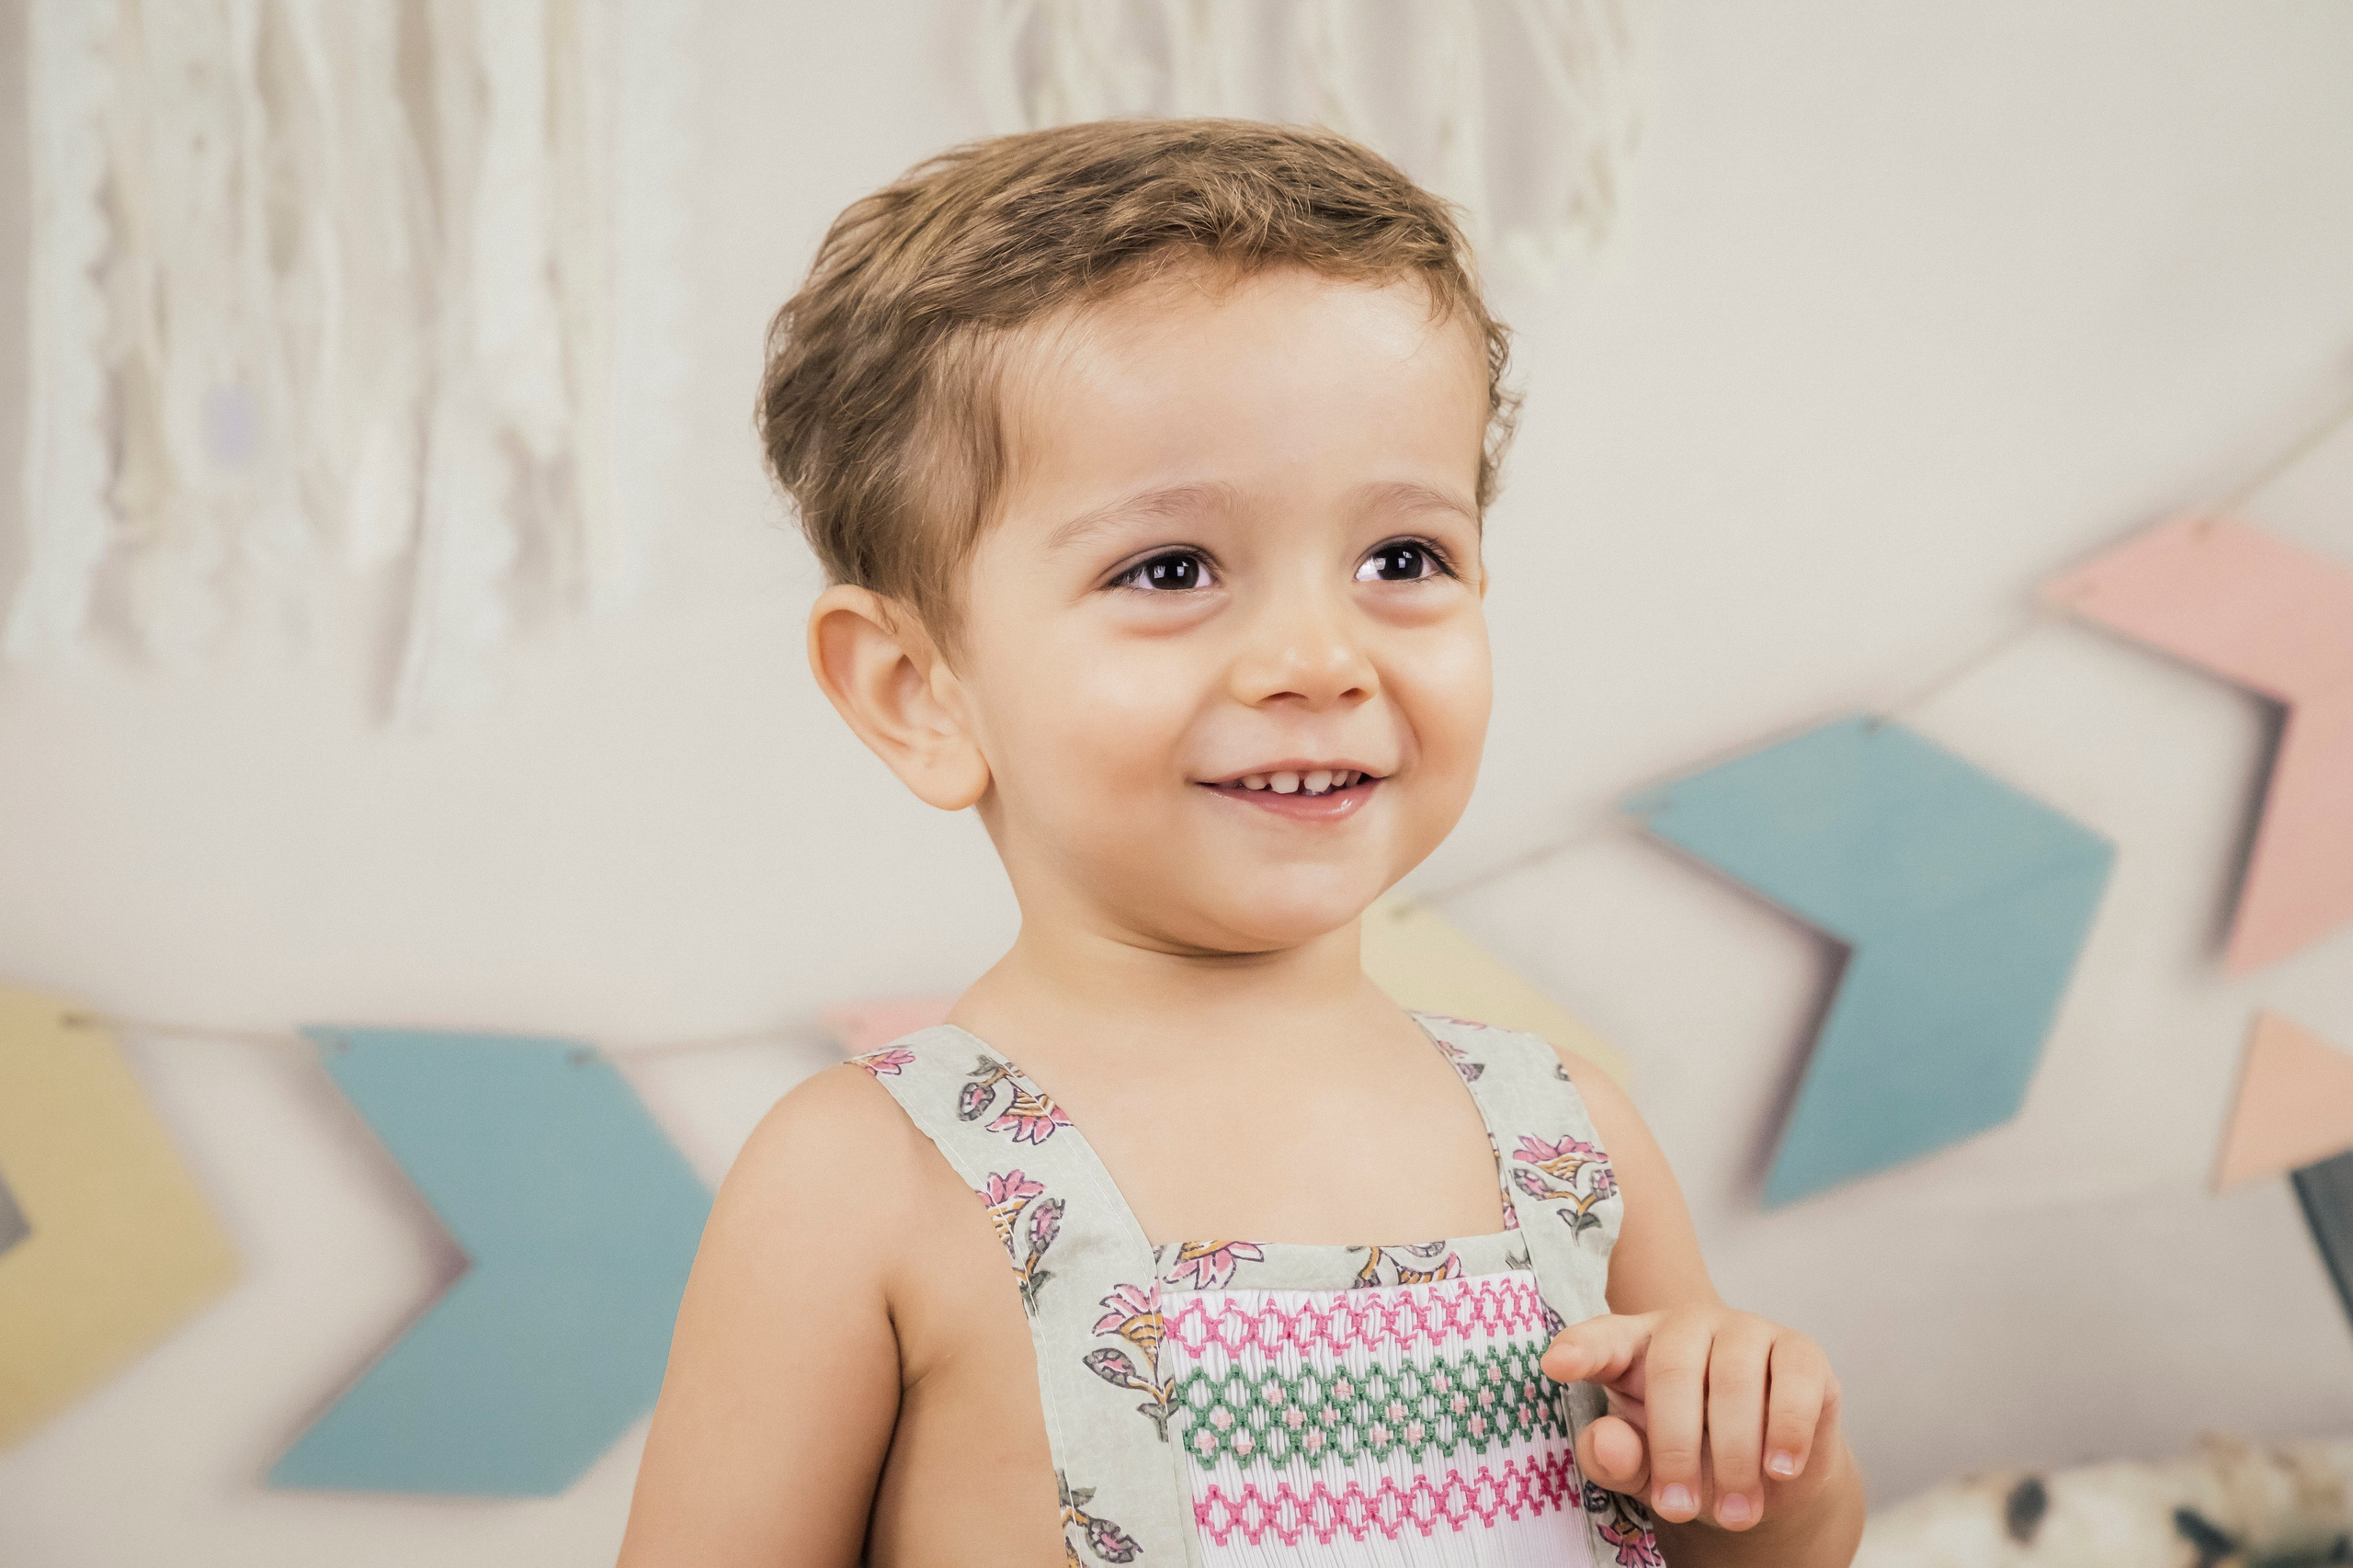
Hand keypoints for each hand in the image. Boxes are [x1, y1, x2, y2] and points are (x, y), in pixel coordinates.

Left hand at [1541, 1305, 1842, 1533]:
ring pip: (1735, 1378)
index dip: (1581, 1350)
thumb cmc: (1691, 1457)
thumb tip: (1609, 1441)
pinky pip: (1794, 1381)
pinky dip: (1786, 1430)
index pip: (1601, 1340)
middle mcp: (1688, 1325)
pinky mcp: (1800, 1352)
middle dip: (1675, 1448)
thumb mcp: (1641, 1468)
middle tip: (1678, 1511)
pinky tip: (1779, 1469)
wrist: (1770, 1475)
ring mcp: (1746, 1331)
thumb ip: (1612, 1456)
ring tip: (1734, 1512)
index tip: (1555, 1366)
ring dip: (1734, 1456)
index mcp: (1634, 1345)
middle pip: (1673, 1369)